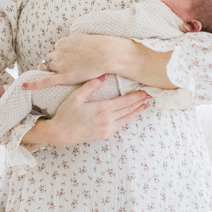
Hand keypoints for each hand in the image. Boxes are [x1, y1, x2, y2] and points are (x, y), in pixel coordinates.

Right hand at [23, 77, 149, 147]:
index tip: (146, 91)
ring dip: (136, 111)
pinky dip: (127, 119)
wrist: (60, 133)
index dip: (137, 96)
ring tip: (144, 105)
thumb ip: (91, 85)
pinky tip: (130, 115)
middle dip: (140, 102)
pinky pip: (120, 125)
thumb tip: (102, 76)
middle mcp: (107, 120)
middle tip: (150, 96)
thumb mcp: (76, 96)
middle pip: (129, 110)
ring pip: (126, 119)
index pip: (125, 101)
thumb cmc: (66, 114)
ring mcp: (106, 129)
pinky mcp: (104, 135)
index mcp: (102, 109)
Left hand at [25, 33, 123, 88]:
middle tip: (68, 67)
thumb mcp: (83, 36)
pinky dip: (34, 84)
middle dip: (56, 62)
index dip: (62, 54)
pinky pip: (46, 81)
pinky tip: (24, 86)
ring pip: (50, 68)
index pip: (57, 49)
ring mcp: (61, 65)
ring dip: (53, 70)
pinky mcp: (64, 76)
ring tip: (64, 74)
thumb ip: (71, 40)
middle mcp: (59, 53)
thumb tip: (60, 41)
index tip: (69, 57)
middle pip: (51, 58)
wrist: (107, 53)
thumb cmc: (100, 45)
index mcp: (62, 42)